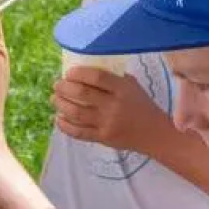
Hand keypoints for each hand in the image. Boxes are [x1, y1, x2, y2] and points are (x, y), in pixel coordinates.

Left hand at [51, 66, 173, 152]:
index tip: (68, 72)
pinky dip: (65, 125)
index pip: (97, 78)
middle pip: (82, 95)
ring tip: (54, 99)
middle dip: (64, 88)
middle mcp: (114, 106)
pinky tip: (58, 118)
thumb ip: (113, 78)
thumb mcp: (132, 86)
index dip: (79, 74)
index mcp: (122, 89)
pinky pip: (79, 132)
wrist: (154, 133)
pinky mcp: (103, 138)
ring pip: (77, 113)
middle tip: (56, 84)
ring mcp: (107, 124)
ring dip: (61, 105)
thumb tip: (86, 69)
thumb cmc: (142, 105)